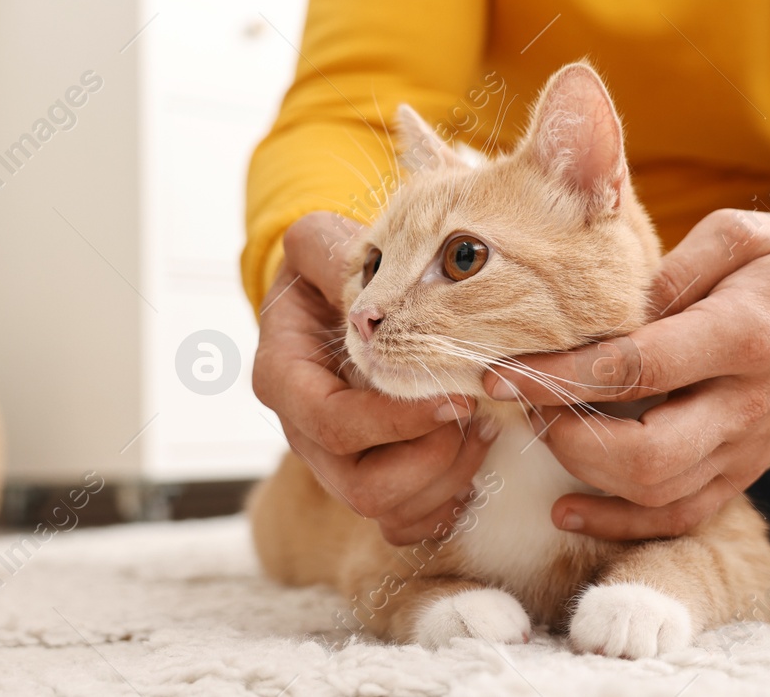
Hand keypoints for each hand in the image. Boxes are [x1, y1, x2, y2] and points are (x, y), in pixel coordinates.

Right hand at [252, 210, 496, 544]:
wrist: (330, 298)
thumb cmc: (328, 271)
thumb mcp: (320, 246)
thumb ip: (334, 255)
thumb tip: (368, 276)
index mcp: (284, 379)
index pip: (333, 423)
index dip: (397, 421)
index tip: (456, 397)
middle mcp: (303, 433)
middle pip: (362, 486)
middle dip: (432, 459)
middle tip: (479, 415)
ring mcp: (335, 464)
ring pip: (389, 511)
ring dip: (448, 480)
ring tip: (485, 429)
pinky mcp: (368, 478)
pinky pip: (404, 523)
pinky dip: (445, 506)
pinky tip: (474, 462)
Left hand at [482, 210, 769, 539]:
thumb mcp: (739, 234)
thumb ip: (673, 267)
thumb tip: (608, 306)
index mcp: (744, 334)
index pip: (637, 368)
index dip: (561, 375)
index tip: (505, 371)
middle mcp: (747, 403)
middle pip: (647, 454)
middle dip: (567, 437)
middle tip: (523, 404)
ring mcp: (748, 447)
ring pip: (659, 493)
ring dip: (584, 473)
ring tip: (541, 431)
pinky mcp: (744, 471)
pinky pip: (680, 515)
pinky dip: (620, 523)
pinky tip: (567, 507)